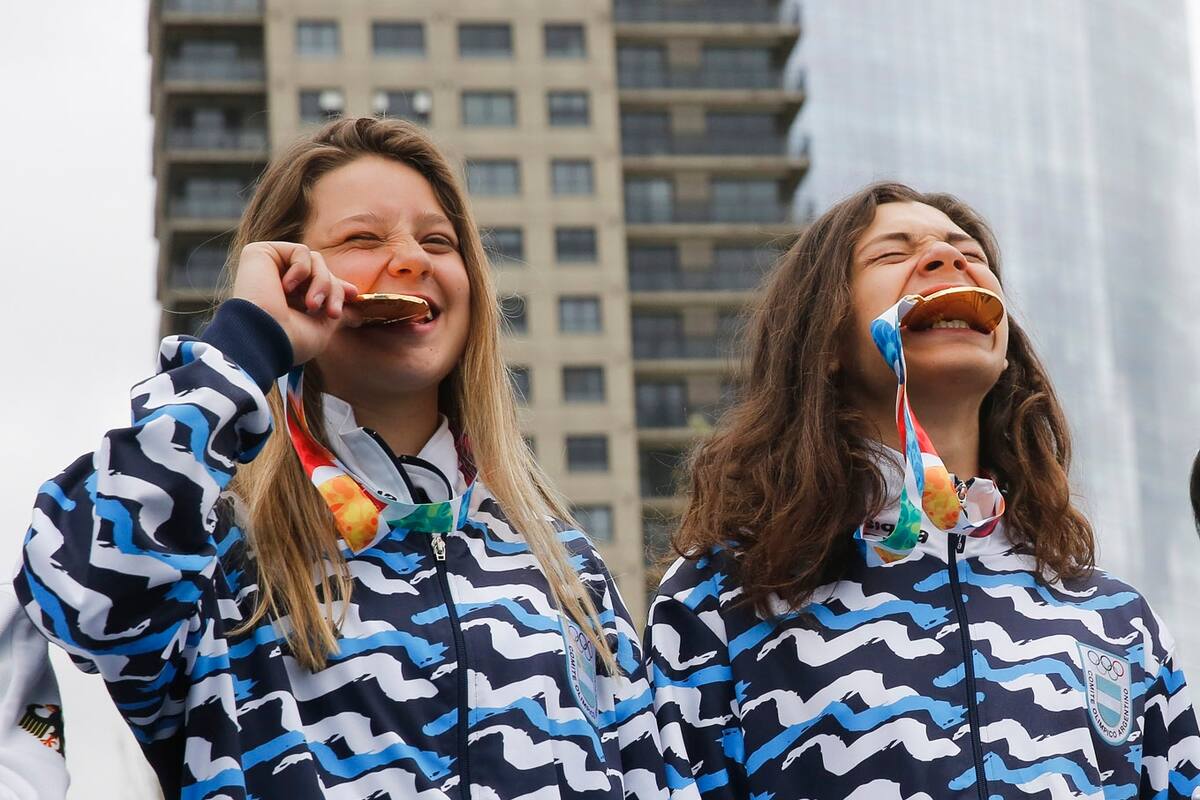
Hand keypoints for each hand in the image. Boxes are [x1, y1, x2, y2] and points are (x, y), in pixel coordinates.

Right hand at [230, 241, 359, 364]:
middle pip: (321, 270)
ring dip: (322, 282)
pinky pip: (300, 251)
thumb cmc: (290, 340)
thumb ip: (337, 313)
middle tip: (332, 312)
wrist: (264, 338)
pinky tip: (286, 288)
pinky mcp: (259, 253)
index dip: (338, 287)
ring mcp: (269, 268)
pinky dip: (302, 269)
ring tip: (312, 305)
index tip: (353, 295)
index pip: (320, 283)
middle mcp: (278, 283)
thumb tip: (358, 313)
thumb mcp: (321, 328)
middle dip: (333, 290)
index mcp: (290, 300)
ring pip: (315, 260)